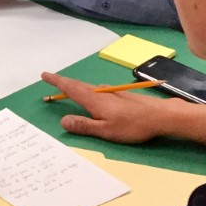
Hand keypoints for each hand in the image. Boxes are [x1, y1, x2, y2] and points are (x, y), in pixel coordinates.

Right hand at [42, 71, 179, 143]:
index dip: (57, 82)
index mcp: (94, 100)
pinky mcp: (121, 95)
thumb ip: (84, 125)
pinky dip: (89, 91)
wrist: (161, 116)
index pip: (70, 88)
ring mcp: (112, 92)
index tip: (44, 75)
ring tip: (68, 89)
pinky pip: (98, 91)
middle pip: (78, 85)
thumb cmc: (132, 125)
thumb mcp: (106, 130)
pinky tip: (94, 97)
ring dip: (76, 87)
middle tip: (51, 80)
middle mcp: (101, 92)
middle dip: (63, 83)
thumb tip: (63, 120)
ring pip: (89, 88)